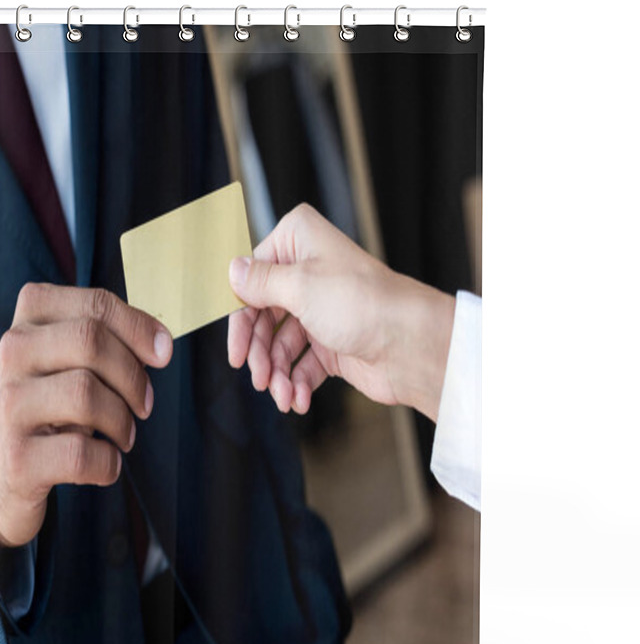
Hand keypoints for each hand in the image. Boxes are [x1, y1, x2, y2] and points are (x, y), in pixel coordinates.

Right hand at [0, 283, 172, 548]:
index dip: (139, 328)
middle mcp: (13, 351)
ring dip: (122, 422)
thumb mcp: (80, 358)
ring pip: (85, 394)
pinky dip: (108, 463)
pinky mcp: (16, 457)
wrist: (11, 464)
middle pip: (90, 342)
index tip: (163, 355)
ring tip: (124, 435)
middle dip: (132, 377)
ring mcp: (9, 403)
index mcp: (32, 314)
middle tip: (144, 405)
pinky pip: (80, 454)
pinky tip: (105, 463)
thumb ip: (117, 340)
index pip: (96, 306)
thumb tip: (161, 346)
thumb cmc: (61, 399)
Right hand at [227, 204, 454, 421]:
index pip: (252, 280)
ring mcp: (320, 310)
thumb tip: (232, 271)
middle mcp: (308, 273)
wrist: (411, 345)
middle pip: (262, 317)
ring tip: (282, 396)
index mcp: (299, 243)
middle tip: (258, 378)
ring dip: (278, 374)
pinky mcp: (332, 342)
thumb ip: (259, 282)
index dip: (241, 318)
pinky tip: (298, 400)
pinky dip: (296, 384)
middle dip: (260, 353)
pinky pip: (301, 364)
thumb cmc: (364, 304)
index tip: (235, 351)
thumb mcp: (299, 286)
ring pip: (280, 345)